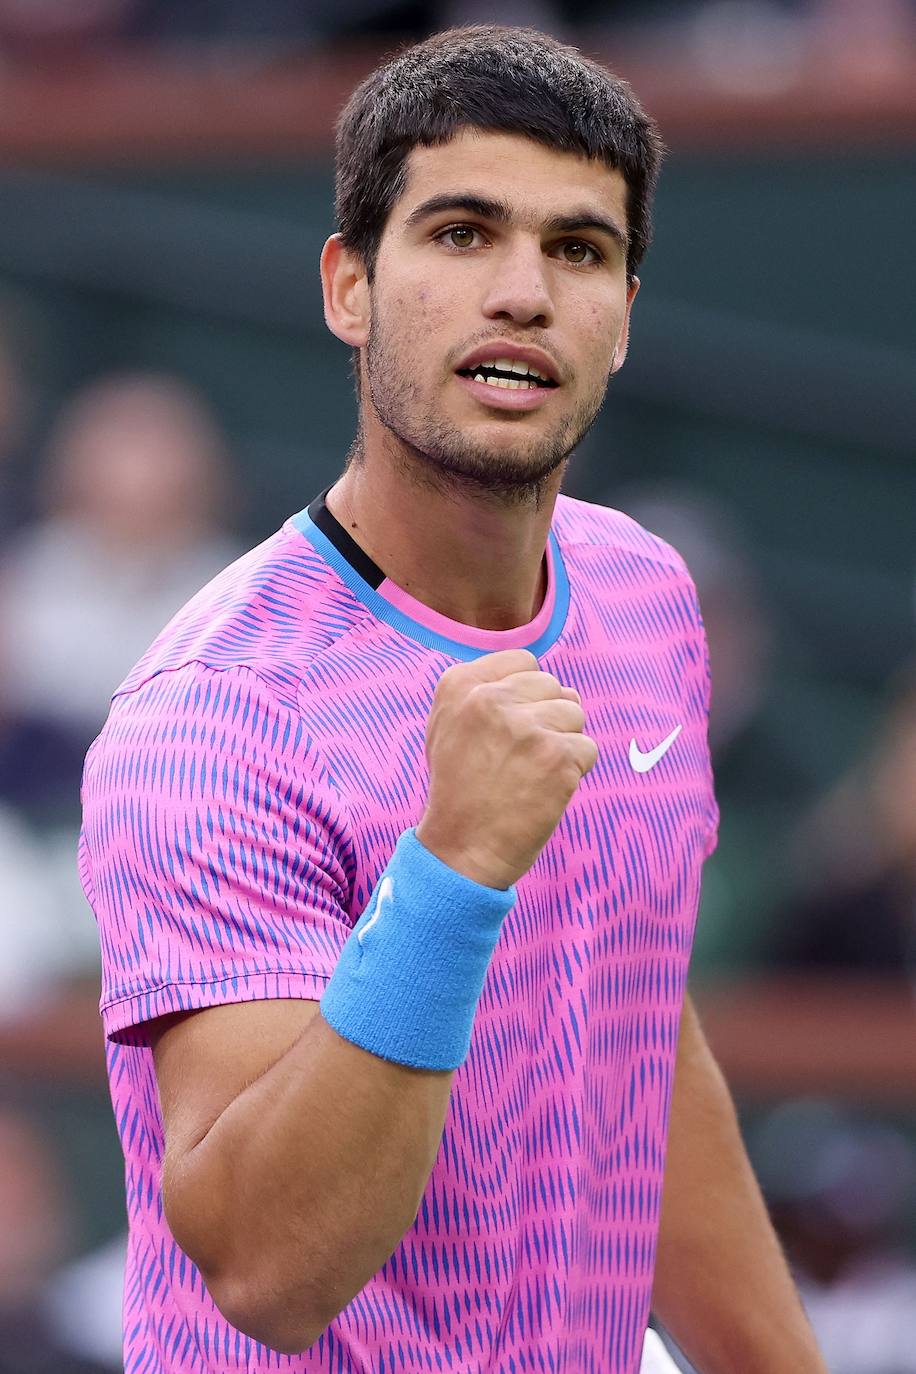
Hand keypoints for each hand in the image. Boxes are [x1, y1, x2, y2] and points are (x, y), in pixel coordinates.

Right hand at [415, 649, 597, 889]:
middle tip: (521, 759)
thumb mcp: (448, 726)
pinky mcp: (556, 756)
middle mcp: (490, 698)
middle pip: (553, 686)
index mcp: (460, 685)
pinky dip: (574, 772)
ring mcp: (525, 726)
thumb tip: (550, 684)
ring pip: (575, 714)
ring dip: (563, 744)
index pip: (524, 662)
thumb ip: (485, 692)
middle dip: (548, 719)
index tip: (512, 729)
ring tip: (531, 774)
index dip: (528, 696)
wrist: (461, 851)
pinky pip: (588, 749)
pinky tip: (545, 791)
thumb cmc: (460, 791)